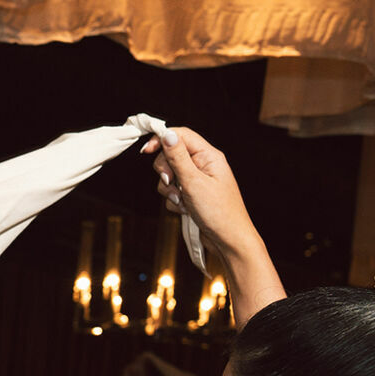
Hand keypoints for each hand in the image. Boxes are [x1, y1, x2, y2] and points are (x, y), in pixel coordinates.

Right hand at [140, 126, 259, 256]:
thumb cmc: (218, 212)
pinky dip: (174, 202)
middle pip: (171, 156)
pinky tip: (186, 211)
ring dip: (169, 191)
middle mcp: (203, 165)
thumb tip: (166, 134)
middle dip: (165, 171)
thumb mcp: (194, 182)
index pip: (181, 136)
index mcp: (208, 156)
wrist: (228, 241)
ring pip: (169, 176)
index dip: (162, 139)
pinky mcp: (192, 196)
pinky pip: (173, 193)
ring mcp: (197, 181)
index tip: (146, 151)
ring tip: (182, 202)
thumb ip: (178, 157)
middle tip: (171, 183)